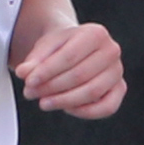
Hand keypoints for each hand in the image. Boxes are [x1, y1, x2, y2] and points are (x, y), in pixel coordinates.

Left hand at [11, 11, 128, 118]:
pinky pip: (107, 107)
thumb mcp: (45, 47)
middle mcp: (112, 50)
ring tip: (43, 102)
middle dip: (52, 87)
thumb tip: (23, 73)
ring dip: (64, 101)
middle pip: (80, 75)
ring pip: (92, 92)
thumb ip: (34, 60)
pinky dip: (86, 112)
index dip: (47, 72)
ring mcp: (117, 71)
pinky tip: (66, 108)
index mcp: (96, 33)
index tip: (28, 81)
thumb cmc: (60, 47)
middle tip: (31, 93)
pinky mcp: (120, 89)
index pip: (69, 57)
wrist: (76, 48)